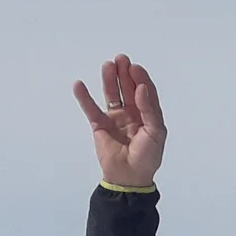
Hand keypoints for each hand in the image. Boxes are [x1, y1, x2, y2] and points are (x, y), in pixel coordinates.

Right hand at [73, 56, 166, 189]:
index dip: (140, 78)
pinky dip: (84, 97)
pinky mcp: (100, 125)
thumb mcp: (156, 132)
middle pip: (127, 88)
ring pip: (112, 94)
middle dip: (124, 73)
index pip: (144, 91)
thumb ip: (149, 109)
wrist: (130, 176)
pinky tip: (79, 84)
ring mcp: (115, 118)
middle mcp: (132, 113)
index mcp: (148, 114)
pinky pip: (91, 109)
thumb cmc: (148, 156)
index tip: (135, 68)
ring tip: (107, 65)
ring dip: (109, 80)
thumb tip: (141, 88)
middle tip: (121, 58)